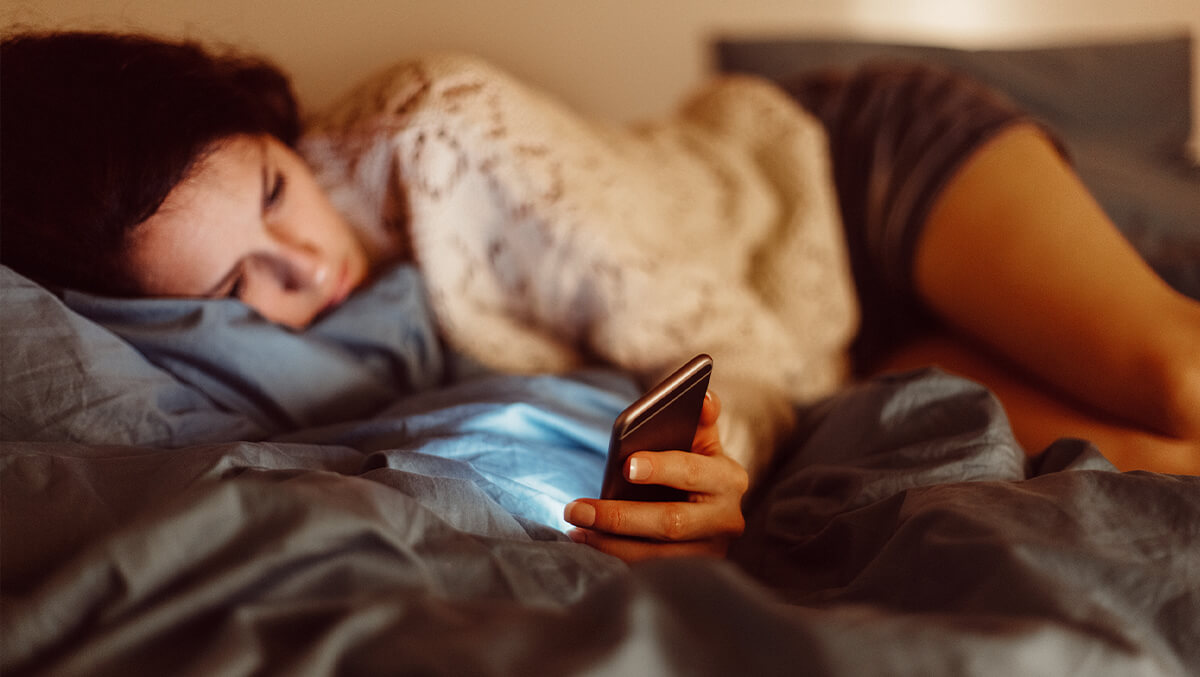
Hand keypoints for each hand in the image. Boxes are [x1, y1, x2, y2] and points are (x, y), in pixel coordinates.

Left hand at [563, 390, 747, 561]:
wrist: (712, 508)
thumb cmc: (697, 465)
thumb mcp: (702, 441)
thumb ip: (701, 418)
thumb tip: (703, 398)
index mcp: (730, 479)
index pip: (692, 472)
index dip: (661, 468)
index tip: (626, 465)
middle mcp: (727, 520)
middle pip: (671, 523)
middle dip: (620, 517)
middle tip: (575, 508)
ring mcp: (711, 552)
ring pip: (657, 556)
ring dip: (610, 543)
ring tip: (575, 526)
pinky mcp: (693, 573)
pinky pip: (650, 571)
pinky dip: (616, 558)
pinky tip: (586, 542)